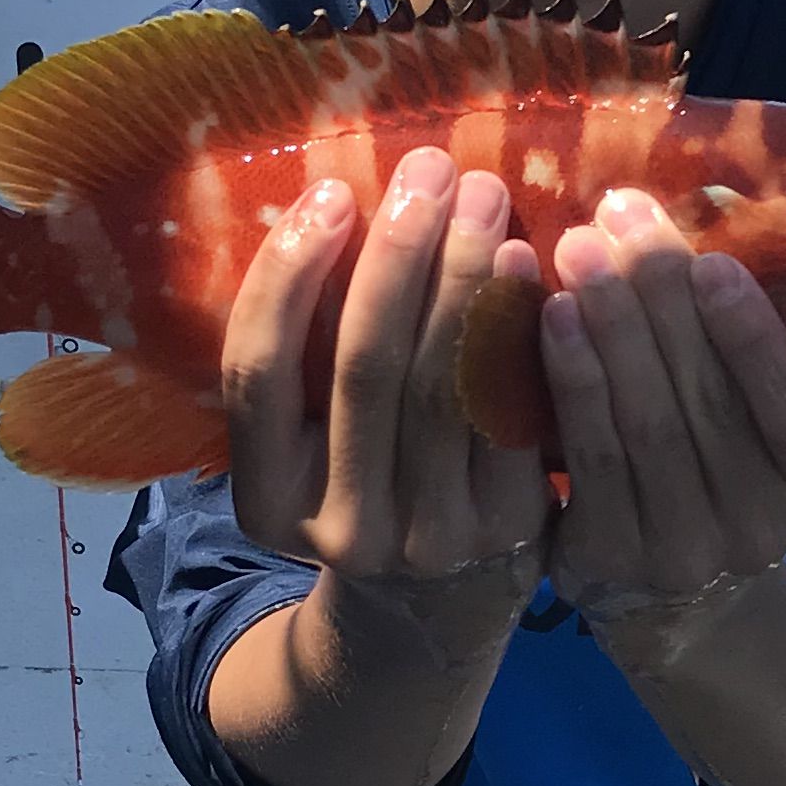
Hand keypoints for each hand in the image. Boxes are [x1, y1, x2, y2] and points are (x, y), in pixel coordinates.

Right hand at [221, 147, 551, 664]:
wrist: (434, 615)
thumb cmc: (363, 490)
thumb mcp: (304, 453)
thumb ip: (303, 363)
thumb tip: (328, 207)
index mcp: (266, 501)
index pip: (258, 371)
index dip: (289, 275)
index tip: (330, 194)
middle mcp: (341, 526)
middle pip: (363, 365)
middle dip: (397, 252)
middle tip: (429, 170)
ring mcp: (429, 536)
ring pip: (444, 383)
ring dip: (464, 275)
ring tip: (481, 197)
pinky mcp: (509, 530)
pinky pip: (511, 411)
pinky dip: (517, 331)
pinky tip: (526, 265)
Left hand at [540, 188, 785, 644]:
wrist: (675, 596)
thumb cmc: (716, 468)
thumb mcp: (759, 426)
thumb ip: (740, 356)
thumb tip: (680, 233)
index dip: (752, 339)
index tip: (710, 263)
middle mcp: (758, 528)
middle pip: (707, 401)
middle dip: (658, 298)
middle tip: (620, 215)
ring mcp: (680, 551)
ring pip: (644, 423)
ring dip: (608, 326)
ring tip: (578, 248)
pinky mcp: (606, 558)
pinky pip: (587, 455)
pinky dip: (569, 379)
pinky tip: (550, 316)